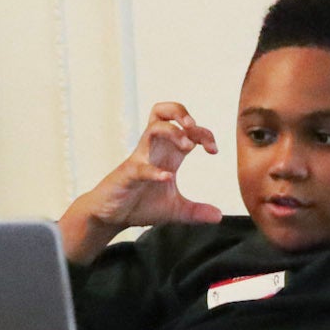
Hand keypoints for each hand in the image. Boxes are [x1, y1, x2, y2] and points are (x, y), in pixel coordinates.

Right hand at [58, 103, 224, 263]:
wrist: (110, 216)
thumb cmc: (139, 205)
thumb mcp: (175, 210)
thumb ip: (196, 211)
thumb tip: (218, 216)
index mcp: (167, 153)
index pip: (187, 129)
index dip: (204, 134)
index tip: (213, 150)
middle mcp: (153, 150)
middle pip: (163, 112)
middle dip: (181, 113)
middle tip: (193, 128)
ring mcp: (139, 159)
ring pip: (154, 128)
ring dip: (173, 132)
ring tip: (188, 147)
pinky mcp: (128, 174)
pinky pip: (141, 166)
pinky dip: (155, 171)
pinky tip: (168, 178)